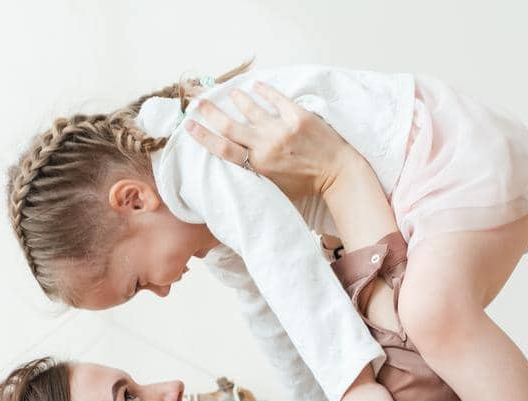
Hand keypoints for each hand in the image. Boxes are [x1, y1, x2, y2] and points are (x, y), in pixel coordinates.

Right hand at [182, 82, 355, 201]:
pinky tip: (256, 85)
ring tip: (229, 93)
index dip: (203, 136)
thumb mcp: (276, 188)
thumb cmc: (307, 186)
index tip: (189, 125)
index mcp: (259, 166)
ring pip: (252, 109)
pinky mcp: (299, 116)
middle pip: (231, 126)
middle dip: (211, 112)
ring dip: (238, 100)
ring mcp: (283, 129)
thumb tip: (239, 164)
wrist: (337, 174)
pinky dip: (265, 91)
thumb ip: (257, 175)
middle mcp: (267, 145)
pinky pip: (277, 99)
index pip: (223, 148)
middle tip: (198, 102)